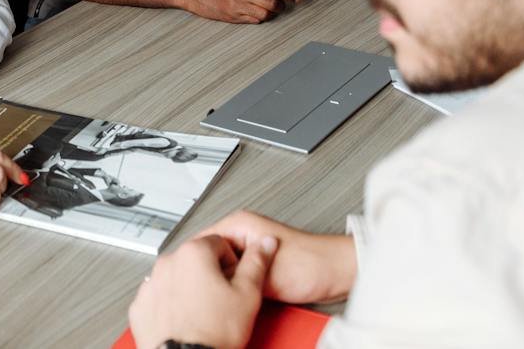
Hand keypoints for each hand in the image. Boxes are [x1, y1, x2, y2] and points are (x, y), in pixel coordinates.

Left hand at [128, 233, 276, 348]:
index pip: (218, 243)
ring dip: (188, 288)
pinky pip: (159, 297)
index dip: (232, 262)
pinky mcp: (140, 307)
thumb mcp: (248, 295)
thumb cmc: (214, 333)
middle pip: (195, 259)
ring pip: (176, 278)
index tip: (233, 280)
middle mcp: (167, 264)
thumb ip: (257, 263)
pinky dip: (170, 305)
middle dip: (208, 275)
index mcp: (193, 253)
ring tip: (203, 313)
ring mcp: (151, 285)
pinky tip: (185, 319)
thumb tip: (266, 244)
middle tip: (220, 299)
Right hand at [176, 0, 297, 23]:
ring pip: (265, 14)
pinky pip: (254, 21)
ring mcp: (238, 5)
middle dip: (282, 6)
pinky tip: (258, 14)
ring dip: (272, 14)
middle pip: (273, 2)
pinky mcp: (233, 17)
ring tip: (270, 11)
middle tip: (283, 5)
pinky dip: (260, 19)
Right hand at [198, 211, 356, 304]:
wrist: (337, 275)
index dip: (190, 264)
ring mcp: (251, 252)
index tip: (185, 281)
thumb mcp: (261, 273)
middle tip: (205, 293)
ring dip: (224, 285)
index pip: (199, 242)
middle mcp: (243, 235)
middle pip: (209, 258)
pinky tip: (239, 300)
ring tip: (225, 296)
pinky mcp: (259, 268)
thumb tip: (204, 282)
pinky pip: (238, 281)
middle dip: (207, 276)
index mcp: (239, 224)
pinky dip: (236, 290)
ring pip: (224, 272)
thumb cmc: (312, 264)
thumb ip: (230, 275)